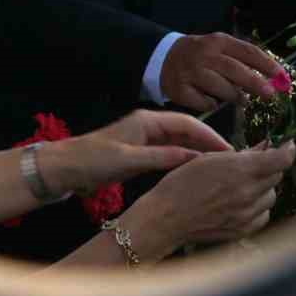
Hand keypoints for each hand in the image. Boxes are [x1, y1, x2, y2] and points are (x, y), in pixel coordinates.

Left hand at [51, 111, 231, 193]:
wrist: (64, 169)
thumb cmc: (93, 160)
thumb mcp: (130, 160)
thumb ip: (162, 157)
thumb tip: (196, 158)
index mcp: (147, 120)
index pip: (188, 123)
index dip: (210, 136)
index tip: (229, 151)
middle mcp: (148, 126)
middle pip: (186, 132)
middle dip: (208, 145)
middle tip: (231, 162)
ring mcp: (144, 140)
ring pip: (179, 144)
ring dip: (197, 154)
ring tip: (219, 169)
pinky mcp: (139, 154)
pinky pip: (169, 155)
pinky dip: (183, 162)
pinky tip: (195, 174)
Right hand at [134, 140, 295, 248]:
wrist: (168, 217)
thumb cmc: (182, 183)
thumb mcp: (210, 158)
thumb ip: (241, 154)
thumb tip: (263, 147)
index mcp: (239, 170)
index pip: (281, 159)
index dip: (288, 149)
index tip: (287, 144)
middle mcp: (248, 193)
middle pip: (277, 176)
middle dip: (270, 166)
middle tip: (256, 163)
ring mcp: (247, 214)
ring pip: (271, 195)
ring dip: (263, 187)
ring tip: (244, 184)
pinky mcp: (243, 230)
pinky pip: (263, 214)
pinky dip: (258, 207)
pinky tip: (242, 202)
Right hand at [161, 33, 281, 110]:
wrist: (164, 58)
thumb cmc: (202, 55)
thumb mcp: (220, 48)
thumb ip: (243, 60)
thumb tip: (274, 78)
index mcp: (218, 42)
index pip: (247, 51)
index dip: (266, 63)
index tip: (282, 76)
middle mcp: (204, 55)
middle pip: (234, 69)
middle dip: (255, 82)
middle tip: (270, 94)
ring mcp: (191, 72)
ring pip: (220, 88)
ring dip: (235, 97)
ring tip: (242, 100)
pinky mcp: (180, 90)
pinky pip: (204, 103)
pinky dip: (211, 104)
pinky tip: (211, 101)